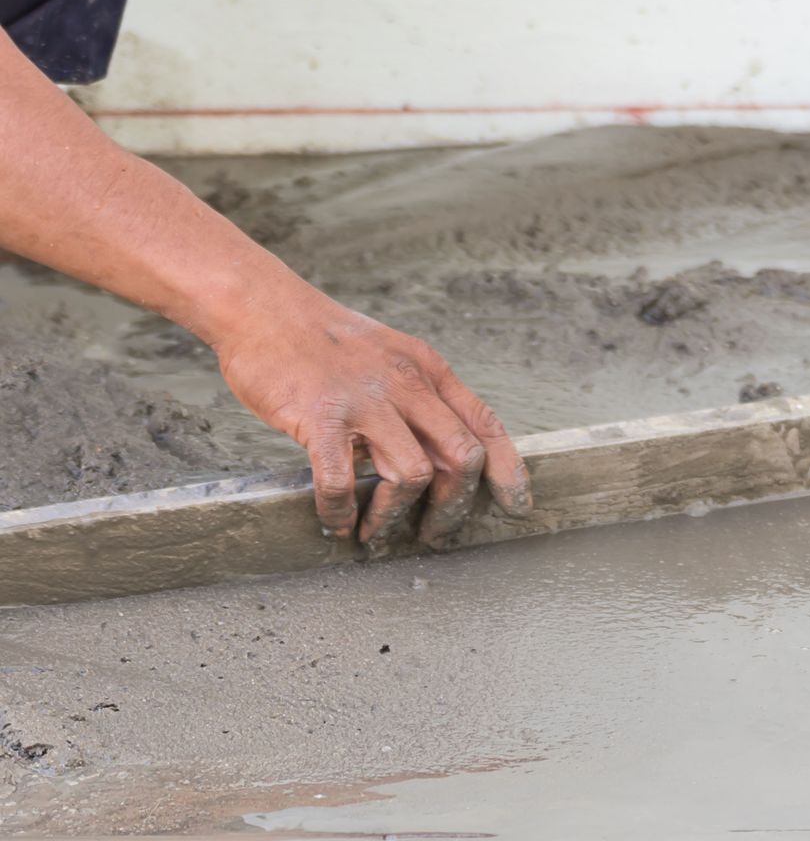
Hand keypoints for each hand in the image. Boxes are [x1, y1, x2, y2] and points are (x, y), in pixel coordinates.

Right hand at [212, 284, 532, 548]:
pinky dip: (340, 510)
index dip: (508, 471)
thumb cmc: (323, 340)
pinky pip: (339, 479)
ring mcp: (365, 401)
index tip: (515, 506)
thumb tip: (442, 451)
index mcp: (429, 370)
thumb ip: (419, 398)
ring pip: (412, 474)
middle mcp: (407, 384)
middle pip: (462, 457)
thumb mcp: (391, 356)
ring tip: (375, 531)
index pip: (487, 425)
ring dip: (396, 515)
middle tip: (435, 534)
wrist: (262, 307)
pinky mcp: (321, 416)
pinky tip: (336, 522)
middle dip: (455, 506)